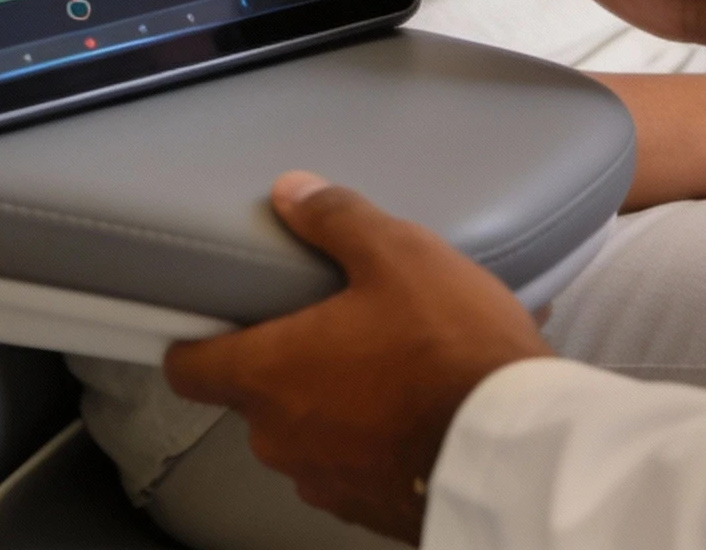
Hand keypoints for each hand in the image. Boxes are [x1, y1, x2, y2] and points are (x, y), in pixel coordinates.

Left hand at [164, 171, 550, 542]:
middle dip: (285, 360)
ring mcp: (325, 483)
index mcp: (271, 374)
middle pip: (254, 395)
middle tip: (333, 320)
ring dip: (330, 401)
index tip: (211, 318)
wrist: (517, 451)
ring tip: (387, 361)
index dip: (193, 340)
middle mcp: (282, 439)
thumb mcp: (396, 254)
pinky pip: (350, 463)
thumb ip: (335, 218)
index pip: (189, 368)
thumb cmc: (449, 348)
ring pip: (305, 431)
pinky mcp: (370, 512)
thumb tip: (290, 193)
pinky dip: (369, 436)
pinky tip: (414, 406)